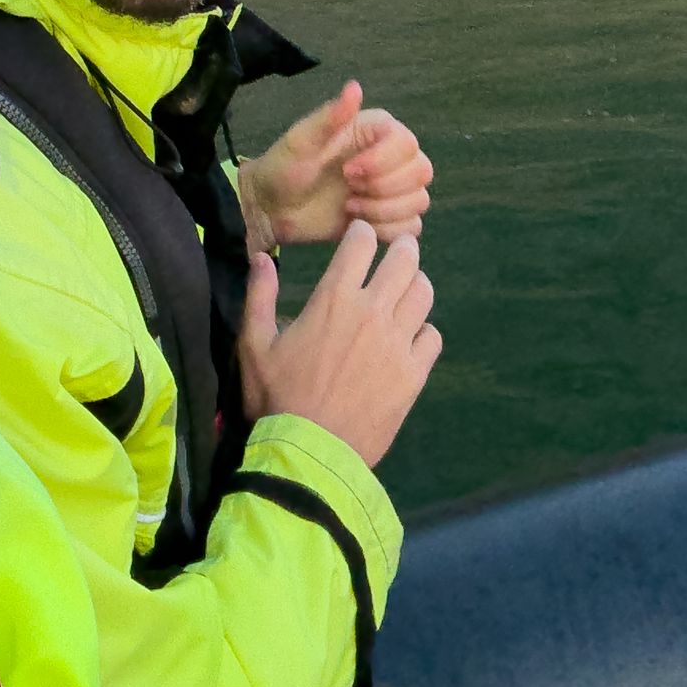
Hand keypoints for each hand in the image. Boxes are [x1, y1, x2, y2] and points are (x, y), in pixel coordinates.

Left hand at [236, 81, 433, 252]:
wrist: (274, 208)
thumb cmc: (284, 168)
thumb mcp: (300, 141)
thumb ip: (330, 116)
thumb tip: (354, 86)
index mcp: (375, 131)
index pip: (407, 143)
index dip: (383, 161)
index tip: (347, 171)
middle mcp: (391, 157)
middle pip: (421, 171)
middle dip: (384, 188)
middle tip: (348, 190)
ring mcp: (392, 189)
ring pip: (419, 201)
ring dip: (383, 210)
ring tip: (349, 208)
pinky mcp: (389, 218)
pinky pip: (411, 227)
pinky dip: (387, 230)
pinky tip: (358, 224)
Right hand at [237, 223, 440, 469]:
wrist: (310, 452)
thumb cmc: (277, 397)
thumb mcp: (253, 345)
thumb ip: (258, 296)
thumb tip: (261, 258)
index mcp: (334, 298)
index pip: (361, 244)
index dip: (363, 234)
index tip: (361, 237)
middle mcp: (372, 312)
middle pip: (405, 260)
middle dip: (403, 249)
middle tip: (398, 252)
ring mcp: (398, 343)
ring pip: (424, 293)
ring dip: (416, 285)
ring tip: (406, 291)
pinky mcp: (414, 374)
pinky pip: (432, 337)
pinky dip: (424, 331)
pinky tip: (411, 339)